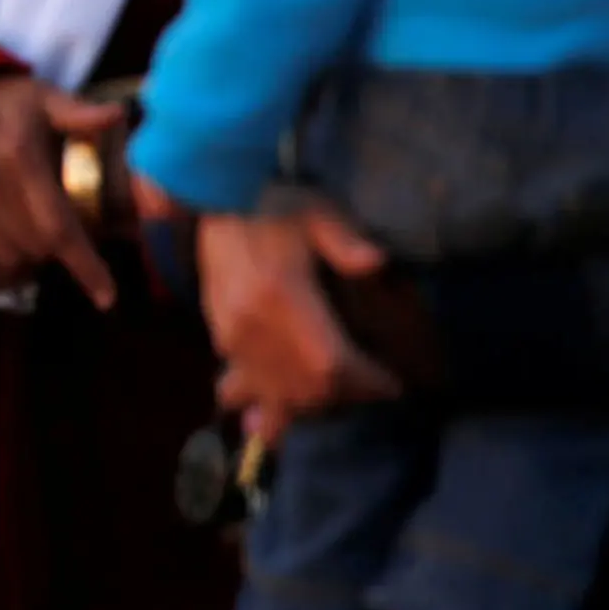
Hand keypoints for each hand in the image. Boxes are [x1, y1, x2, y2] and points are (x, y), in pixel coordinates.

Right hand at [0, 76, 125, 310]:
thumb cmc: (0, 103)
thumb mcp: (42, 97)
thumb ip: (78, 113)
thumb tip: (117, 116)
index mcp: (18, 155)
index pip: (57, 224)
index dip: (85, 265)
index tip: (106, 297)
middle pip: (28, 248)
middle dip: (49, 257)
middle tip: (55, 248)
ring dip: (16, 268)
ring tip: (26, 256)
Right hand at [199, 205, 398, 438]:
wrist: (215, 203)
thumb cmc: (274, 205)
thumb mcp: (317, 212)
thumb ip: (345, 239)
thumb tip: (377, 261)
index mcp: (280, 296)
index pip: (330, 364)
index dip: (365, 382)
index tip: (394, 384)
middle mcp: (252, 327)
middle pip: (307, 389)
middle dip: (346, 398)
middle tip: (374, 387)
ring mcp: (232, 338)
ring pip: (276, 395)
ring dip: (312, 406)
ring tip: (340, 396)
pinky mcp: (221, 340)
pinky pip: (249, 386)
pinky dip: (277, 399)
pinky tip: (297, 398)